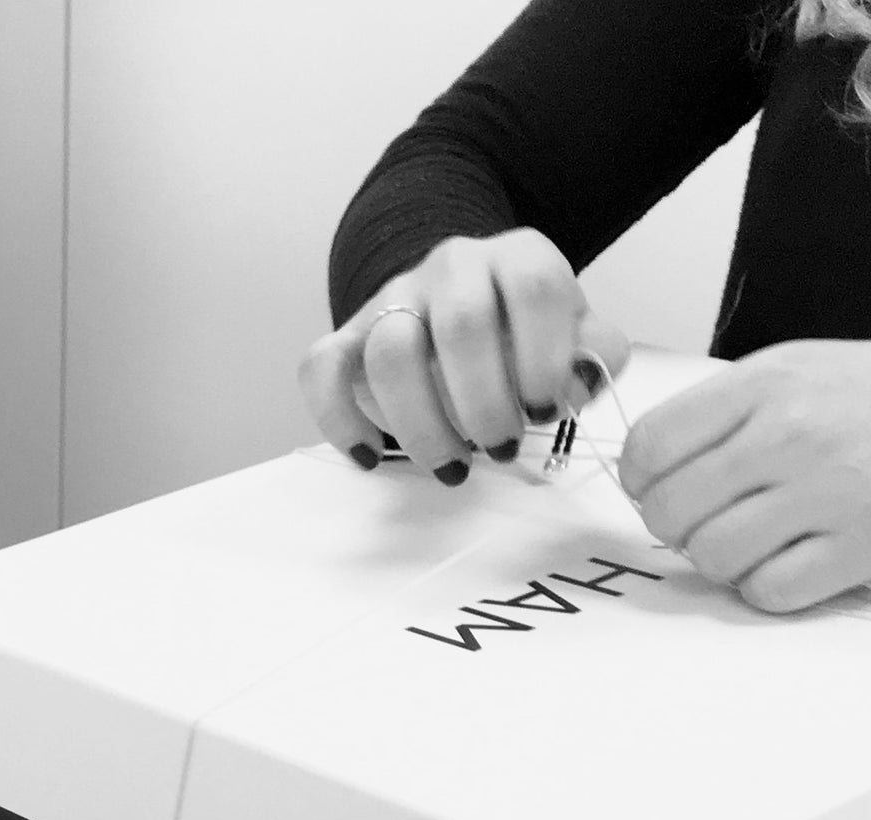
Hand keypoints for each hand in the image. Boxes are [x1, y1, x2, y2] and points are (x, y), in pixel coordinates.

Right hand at [299, 228, 628, 483]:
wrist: (458, 302)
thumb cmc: (521, 336)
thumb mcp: (575, 334)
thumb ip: (595, 354)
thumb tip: (576, 384)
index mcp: (517, 257)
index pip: (534, 287)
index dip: (544, 356)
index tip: (545, 411)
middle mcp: (452, 266)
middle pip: (461, 324)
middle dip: (485, 403)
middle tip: (501, 448)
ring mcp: (392, 299)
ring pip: (390, 351)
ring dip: (422, 424)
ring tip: (450, 465)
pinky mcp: (347, 336)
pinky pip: (321, 368)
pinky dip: (339, 419)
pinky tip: (369, 457)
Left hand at [620, 341, 870, 613]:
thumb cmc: (869, 399)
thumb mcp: (795, 373)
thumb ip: (718, 415)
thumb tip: (643, 474)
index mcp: (768, 383)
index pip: (650, 447)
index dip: (641, 480)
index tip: (661, 486)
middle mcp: (793, 434)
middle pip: (668, 510)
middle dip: (680, 524)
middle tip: (716, 515)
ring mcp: (830, 491)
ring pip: (712, 557)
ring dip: (725, 558)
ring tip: (762, 534)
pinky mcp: (859, 547)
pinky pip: (767, 591)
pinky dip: (771, 585)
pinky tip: (798, 555)